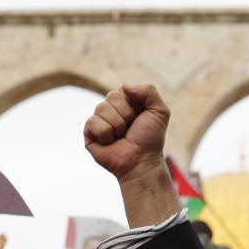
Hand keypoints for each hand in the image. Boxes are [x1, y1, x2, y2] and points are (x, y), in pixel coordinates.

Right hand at [84, 84, 179, 227]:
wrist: (141, 161)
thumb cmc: (150, 139)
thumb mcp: (159, 111)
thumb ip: (149, 91)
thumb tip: (125, 87)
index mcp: (125, 102)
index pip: (123, 90)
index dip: (134, 105)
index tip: (140, 119)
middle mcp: (111, 109)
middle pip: (111, 97)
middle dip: (126, 115)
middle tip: (131, 130)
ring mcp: (99, 120)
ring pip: (102, 108)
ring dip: (117, 126)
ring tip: (121, 137)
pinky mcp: (89, 133)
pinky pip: (93, 122)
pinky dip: (105, 134)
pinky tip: (110, 143)